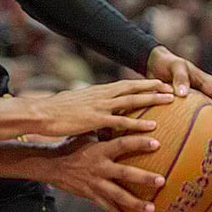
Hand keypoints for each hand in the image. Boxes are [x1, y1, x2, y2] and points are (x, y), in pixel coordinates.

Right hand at [29, 80, 173, 137]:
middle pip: (131, 88)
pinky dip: (138, 124)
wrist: (40, 113)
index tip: (157, 84)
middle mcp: (100, 96)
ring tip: (170, 100)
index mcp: (95, 92)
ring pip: (131, 101)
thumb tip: (92, 110)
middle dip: (152, 87)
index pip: (123, 85)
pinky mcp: (96, 119)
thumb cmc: (53, 111)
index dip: (141, 84)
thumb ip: (87, 106)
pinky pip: (121, 122)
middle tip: (171, 87)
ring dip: (152, 100)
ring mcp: (99, 107)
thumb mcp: (73, 104)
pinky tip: (153, 127)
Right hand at [44, 134, 163, 211]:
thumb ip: (103, 132)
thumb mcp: (85, 135)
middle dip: (143, 178)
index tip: (157, 143)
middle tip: (161, 181)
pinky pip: (107, 207)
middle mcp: (99, 167)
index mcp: (99, 150)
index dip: (139, 143)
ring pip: (118, 195)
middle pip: (124, 173)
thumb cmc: (70, 146)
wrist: (50, 165)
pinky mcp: (91, 194)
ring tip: (152, 208)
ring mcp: (95, 183)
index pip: (122, 144)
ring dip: (136, 203)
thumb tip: (123, 119)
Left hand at [147, 45, 211, 129]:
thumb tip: (182, 94)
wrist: (155, 62)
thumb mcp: (175, 66)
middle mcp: (207, 92)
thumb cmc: (167, 63)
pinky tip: (190, 142)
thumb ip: (179, 78)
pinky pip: (195, 118)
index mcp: (209, 83)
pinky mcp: (187, 105)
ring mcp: (199, 99)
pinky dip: (196, 128)